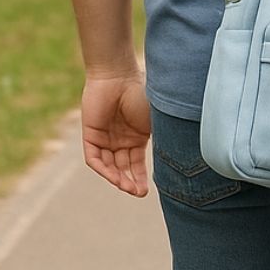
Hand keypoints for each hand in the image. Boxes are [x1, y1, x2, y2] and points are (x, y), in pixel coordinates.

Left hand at [81, 69, 150, 196]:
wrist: (119, 76)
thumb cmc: (141, 93)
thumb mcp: (156, 119)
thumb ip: (162, 136)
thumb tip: (178, 156)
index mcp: (137, 137)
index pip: (137, 163)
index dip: (140, 178)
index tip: (146, 192)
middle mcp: (120, 140)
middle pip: (123, 167)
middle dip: (130, 182)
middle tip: (138, 193)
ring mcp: (105, 139)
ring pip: (109, 166)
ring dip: (117, 178)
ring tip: (127, 187)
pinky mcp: (91, 135)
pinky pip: (94, 158)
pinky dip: (103, 169)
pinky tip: (114, 177)